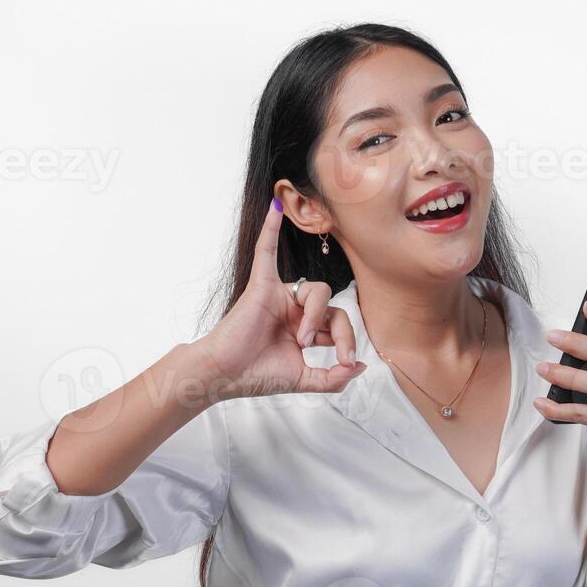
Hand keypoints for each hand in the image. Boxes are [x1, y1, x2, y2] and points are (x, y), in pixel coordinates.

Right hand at [194, 199, 366, 399]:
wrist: (225, 376)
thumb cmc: (256, 376)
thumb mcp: (304, 381)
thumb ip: (334, 378)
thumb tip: (360, 366)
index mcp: (304, 327)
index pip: (337, 323)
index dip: (347, 343)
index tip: (344, 363)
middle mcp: (293, 308)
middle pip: (332, 305)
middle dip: (338, 332)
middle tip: (327, 353)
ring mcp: (278, 295)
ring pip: (317, 290)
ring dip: (314, 316)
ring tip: (299, 339)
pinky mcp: (261, 286)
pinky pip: (266, 252)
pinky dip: (270, 228)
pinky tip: (277, 205)